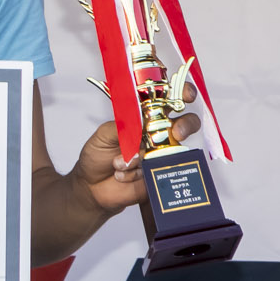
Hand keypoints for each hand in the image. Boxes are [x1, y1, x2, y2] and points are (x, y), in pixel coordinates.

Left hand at [72, 81, 199, 216]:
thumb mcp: (103, 135)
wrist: (93, 187)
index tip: (187, 96)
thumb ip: (122, 126)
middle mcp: (158, 134)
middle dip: (186, 125)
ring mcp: (162, 155)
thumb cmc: (97, 155)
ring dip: (143, 157)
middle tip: (176, 132)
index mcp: (144, 118)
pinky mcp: (161, 174)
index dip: (181, 93)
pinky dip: (137, 174)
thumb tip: (141, 121)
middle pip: (187, 123)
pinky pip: (160, 171)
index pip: (167, 100)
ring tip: (119, 163)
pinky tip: (122, 175)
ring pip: (175, 151)